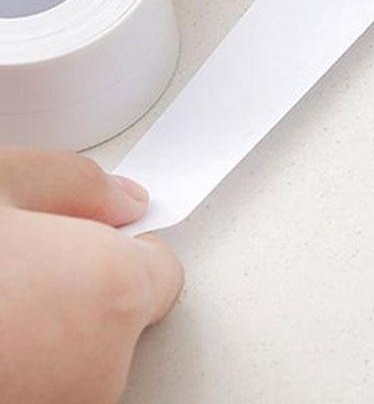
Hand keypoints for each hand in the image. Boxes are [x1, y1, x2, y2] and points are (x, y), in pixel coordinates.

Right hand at [0, 147, 182, 403]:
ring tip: (1, 308)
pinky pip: (47, 390)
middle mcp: (100, 369)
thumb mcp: (3, 182)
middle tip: (23, 272)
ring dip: (49, 340)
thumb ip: (77, 183)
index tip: (99, 240)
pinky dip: (24, 371)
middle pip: (121, 320)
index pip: (164, 272)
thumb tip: (119, 198)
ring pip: (78, 364)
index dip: (124, 249)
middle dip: (83, 293)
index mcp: (113, 292)